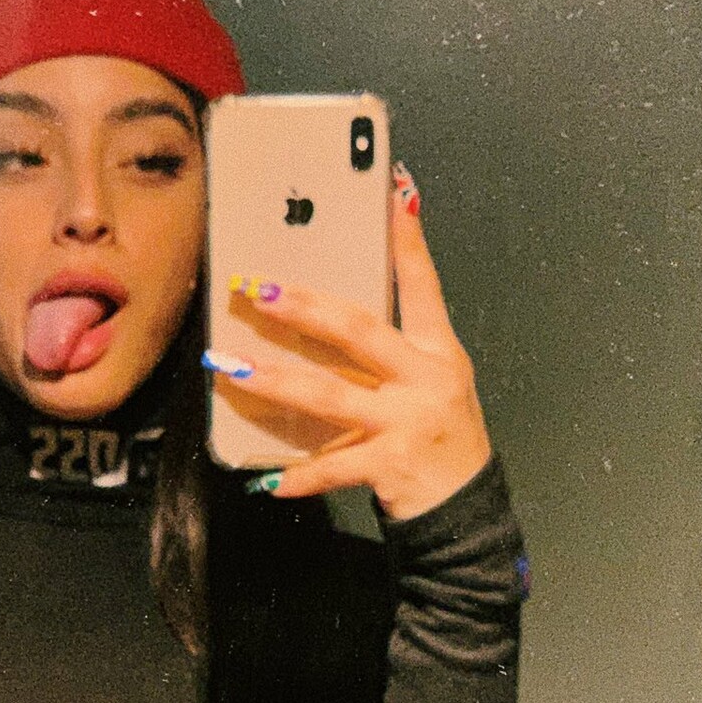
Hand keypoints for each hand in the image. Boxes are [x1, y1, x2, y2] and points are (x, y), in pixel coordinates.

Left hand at [208, 164, 492, 519]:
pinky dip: (298, 476)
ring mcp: (408, 422)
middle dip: (303, 307)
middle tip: (258, 290)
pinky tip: (268, 480)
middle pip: (358, 330)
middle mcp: (426, 379)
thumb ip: (390, 350)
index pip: (422, 284)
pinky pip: (333, 467)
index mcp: (437, 352)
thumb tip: (326, 317)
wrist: (467, 510)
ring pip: (329, 394)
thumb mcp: (433, 384)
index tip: (394, 192)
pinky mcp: (390, 465)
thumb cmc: (440, 440)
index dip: (407, 239)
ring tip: (234, 369)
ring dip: (276, 380)